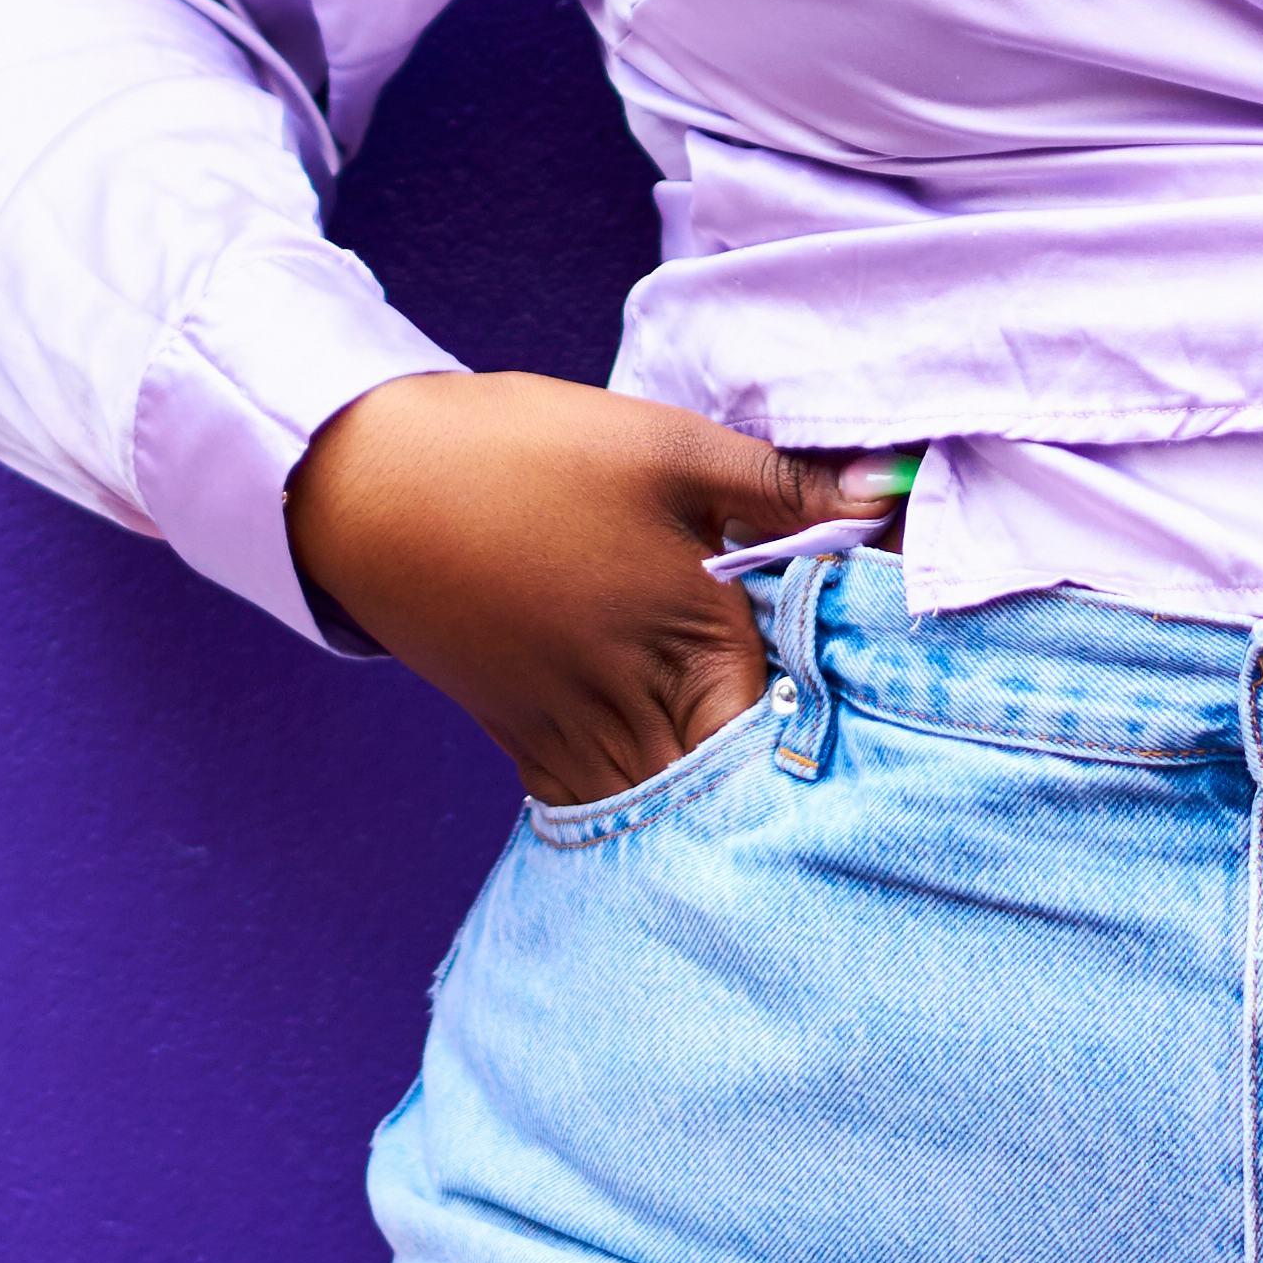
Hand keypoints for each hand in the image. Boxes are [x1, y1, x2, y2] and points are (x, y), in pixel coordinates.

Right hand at [283, 374, 897, 811]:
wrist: (372, 485)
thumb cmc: (527, 457)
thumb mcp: (668, 449)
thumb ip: (781, 487)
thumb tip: (890, 495)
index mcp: (691, 645)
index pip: (788, 738)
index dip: (831, 743)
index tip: (875, 731)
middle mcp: (636, 712)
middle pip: (726, 795)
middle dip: (770, 797)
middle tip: (830, 789)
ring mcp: (571, 736)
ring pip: (660, 813)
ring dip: (704, 812)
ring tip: (753, 802)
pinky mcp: (520, 737)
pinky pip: (593, 805)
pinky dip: (633, 809)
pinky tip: (662, 786)